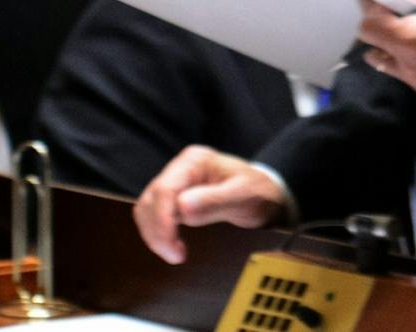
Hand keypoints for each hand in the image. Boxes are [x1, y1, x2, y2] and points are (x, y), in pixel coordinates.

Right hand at [133, 146, 286, 263]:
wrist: (268, 194)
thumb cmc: (259, 191)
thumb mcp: (244, 196)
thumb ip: (215, 200)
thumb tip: (182, 207)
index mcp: (195, 160)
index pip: (164, 190)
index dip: (162, 220)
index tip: (172, 247)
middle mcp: (181, 168)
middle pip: (150, 200)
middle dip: (157, 231)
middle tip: (175, 256)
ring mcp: (177, 182)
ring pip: (147, 209)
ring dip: (155, 234)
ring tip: (175, 253)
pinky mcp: (175, 197)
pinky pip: (155, 215)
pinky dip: (158, 232)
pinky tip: (173, 245)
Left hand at [356, 0, 415, 98]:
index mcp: (414, 40)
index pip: (369, 26)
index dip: (370, 8)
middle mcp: (410, 65)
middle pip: (371, 44)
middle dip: (377, 24)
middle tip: (394, 9)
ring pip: (383, 60)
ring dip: (388, 42)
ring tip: (409, 27)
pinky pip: (401, 71)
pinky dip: (403, 56)